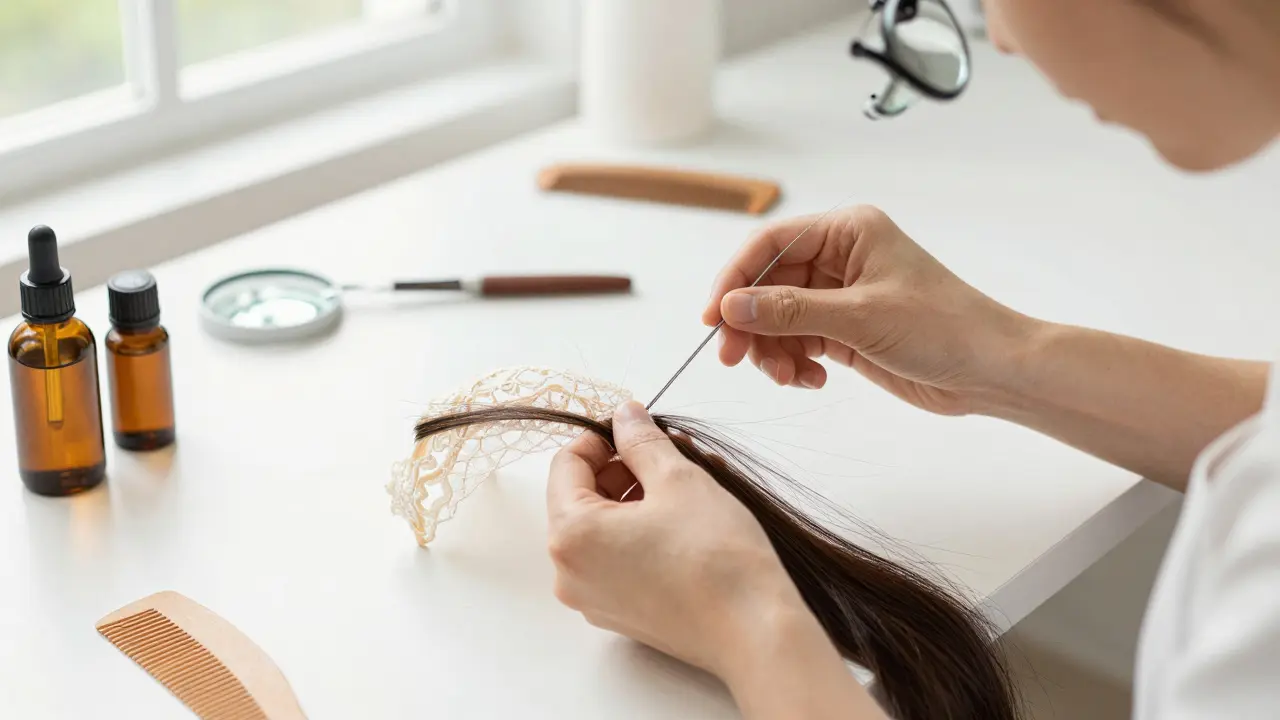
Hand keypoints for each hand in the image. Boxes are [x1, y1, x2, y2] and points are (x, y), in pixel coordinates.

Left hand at [545, 401, 806, 675]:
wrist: (754, 632)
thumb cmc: (716, 556)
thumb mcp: (678, 478)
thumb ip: (641, 440)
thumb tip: (624, 415)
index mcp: (571, 535)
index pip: (566, 464)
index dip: (601, 437)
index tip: (636, 428)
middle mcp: (569, 573)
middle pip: (580, 498)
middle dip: (620, 470)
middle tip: (667, 455)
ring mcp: (593, 600)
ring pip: (600, 530)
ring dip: (633, 500)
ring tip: (682, 488)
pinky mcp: (620, 616)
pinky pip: (615, 561)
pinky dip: (638, 535)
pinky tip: (680, 524)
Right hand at [703, 205, 1035, 415]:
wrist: (991, 371)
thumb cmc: (944, 327)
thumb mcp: (860, 317)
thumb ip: (790, 311)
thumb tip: (731, 308)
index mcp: (847, 230)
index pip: (769, 245)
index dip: (734, 279)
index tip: (713, 318)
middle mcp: (839, 256)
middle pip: (766, 284)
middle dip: (750, 324)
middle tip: (734, 359)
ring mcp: (840, 294)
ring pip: (776, 318)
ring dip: (772, 350)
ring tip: (788, 377)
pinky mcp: (844, 329)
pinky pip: (796, 341)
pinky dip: (793, 363)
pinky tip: (811, 379)